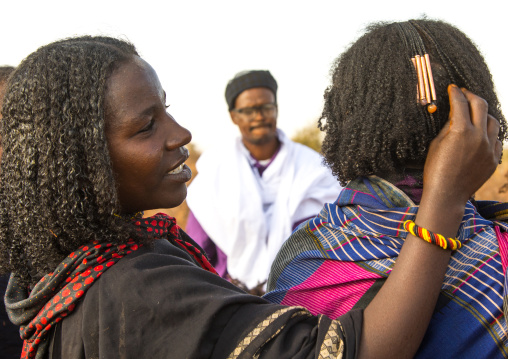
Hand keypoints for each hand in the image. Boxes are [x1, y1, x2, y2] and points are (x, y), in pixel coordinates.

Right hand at [422, 85, 501, 205]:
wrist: (447, 195)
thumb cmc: (435, 170)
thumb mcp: (436, 144)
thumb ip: (448, 126)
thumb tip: (454, 114)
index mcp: (461, 131)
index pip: (460, 103)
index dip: (455, 93)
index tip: (452, 88)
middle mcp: (478, 136)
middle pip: (480, 105)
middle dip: (471, 96)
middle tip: (464, 94)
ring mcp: (489, 148)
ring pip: (493, 120)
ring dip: (483, 113)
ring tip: (474, 113)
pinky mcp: (494, 158)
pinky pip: (496, 138)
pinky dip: (489, 131)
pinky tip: (481, 132)